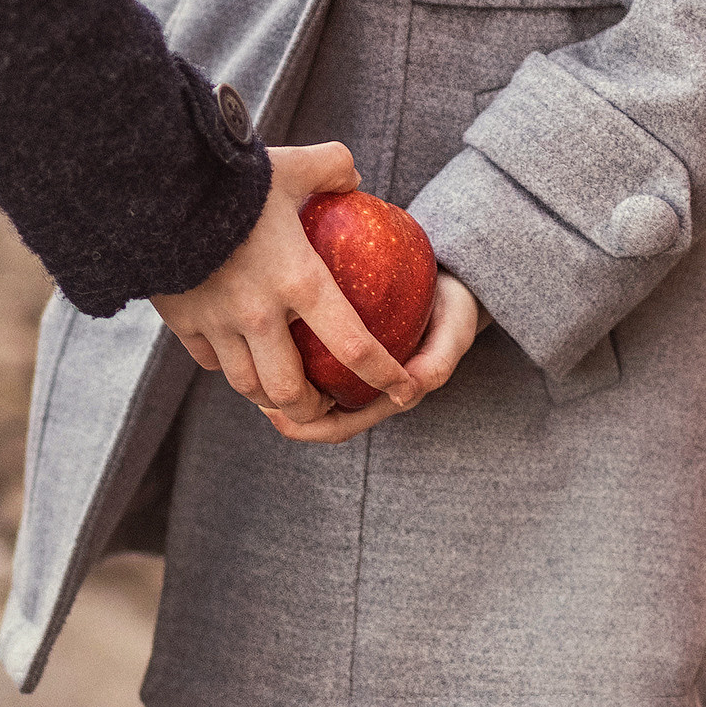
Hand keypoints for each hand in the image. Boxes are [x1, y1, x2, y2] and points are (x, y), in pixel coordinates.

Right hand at [152, 142, 417, 422]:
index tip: (403, 388)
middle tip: (327, 403)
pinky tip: (239, 355)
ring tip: (285, 391)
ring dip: (269, 397)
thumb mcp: (291, 165)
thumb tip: (354, 178)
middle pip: (290, 392)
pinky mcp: (182, 320)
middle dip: (313, 410)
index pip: (354, 345)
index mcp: (300, 280)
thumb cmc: (231, 176)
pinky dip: (229, 366)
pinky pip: (210, 360)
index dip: (383, 375)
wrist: (155, 184)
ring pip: (247, 386)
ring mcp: (217, 322)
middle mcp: (260, 313)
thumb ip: (332, 167)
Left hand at [263, 271, 484, 444]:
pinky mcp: (346, 339)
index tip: (275, 415)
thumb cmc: (454, 307)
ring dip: (280, 382)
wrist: (457, 278)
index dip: (306, 428)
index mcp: (387, 395)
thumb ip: (436, 361)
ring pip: (311, 383)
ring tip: (249, 365)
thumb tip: (407, 389)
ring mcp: (355, 365)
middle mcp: (366, 385)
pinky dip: (290, 348)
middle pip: (316, 413)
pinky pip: (315, 351)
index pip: (339, 425)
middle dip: (282, 411)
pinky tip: (268, 327)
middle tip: (251, 394)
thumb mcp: (454, 332)